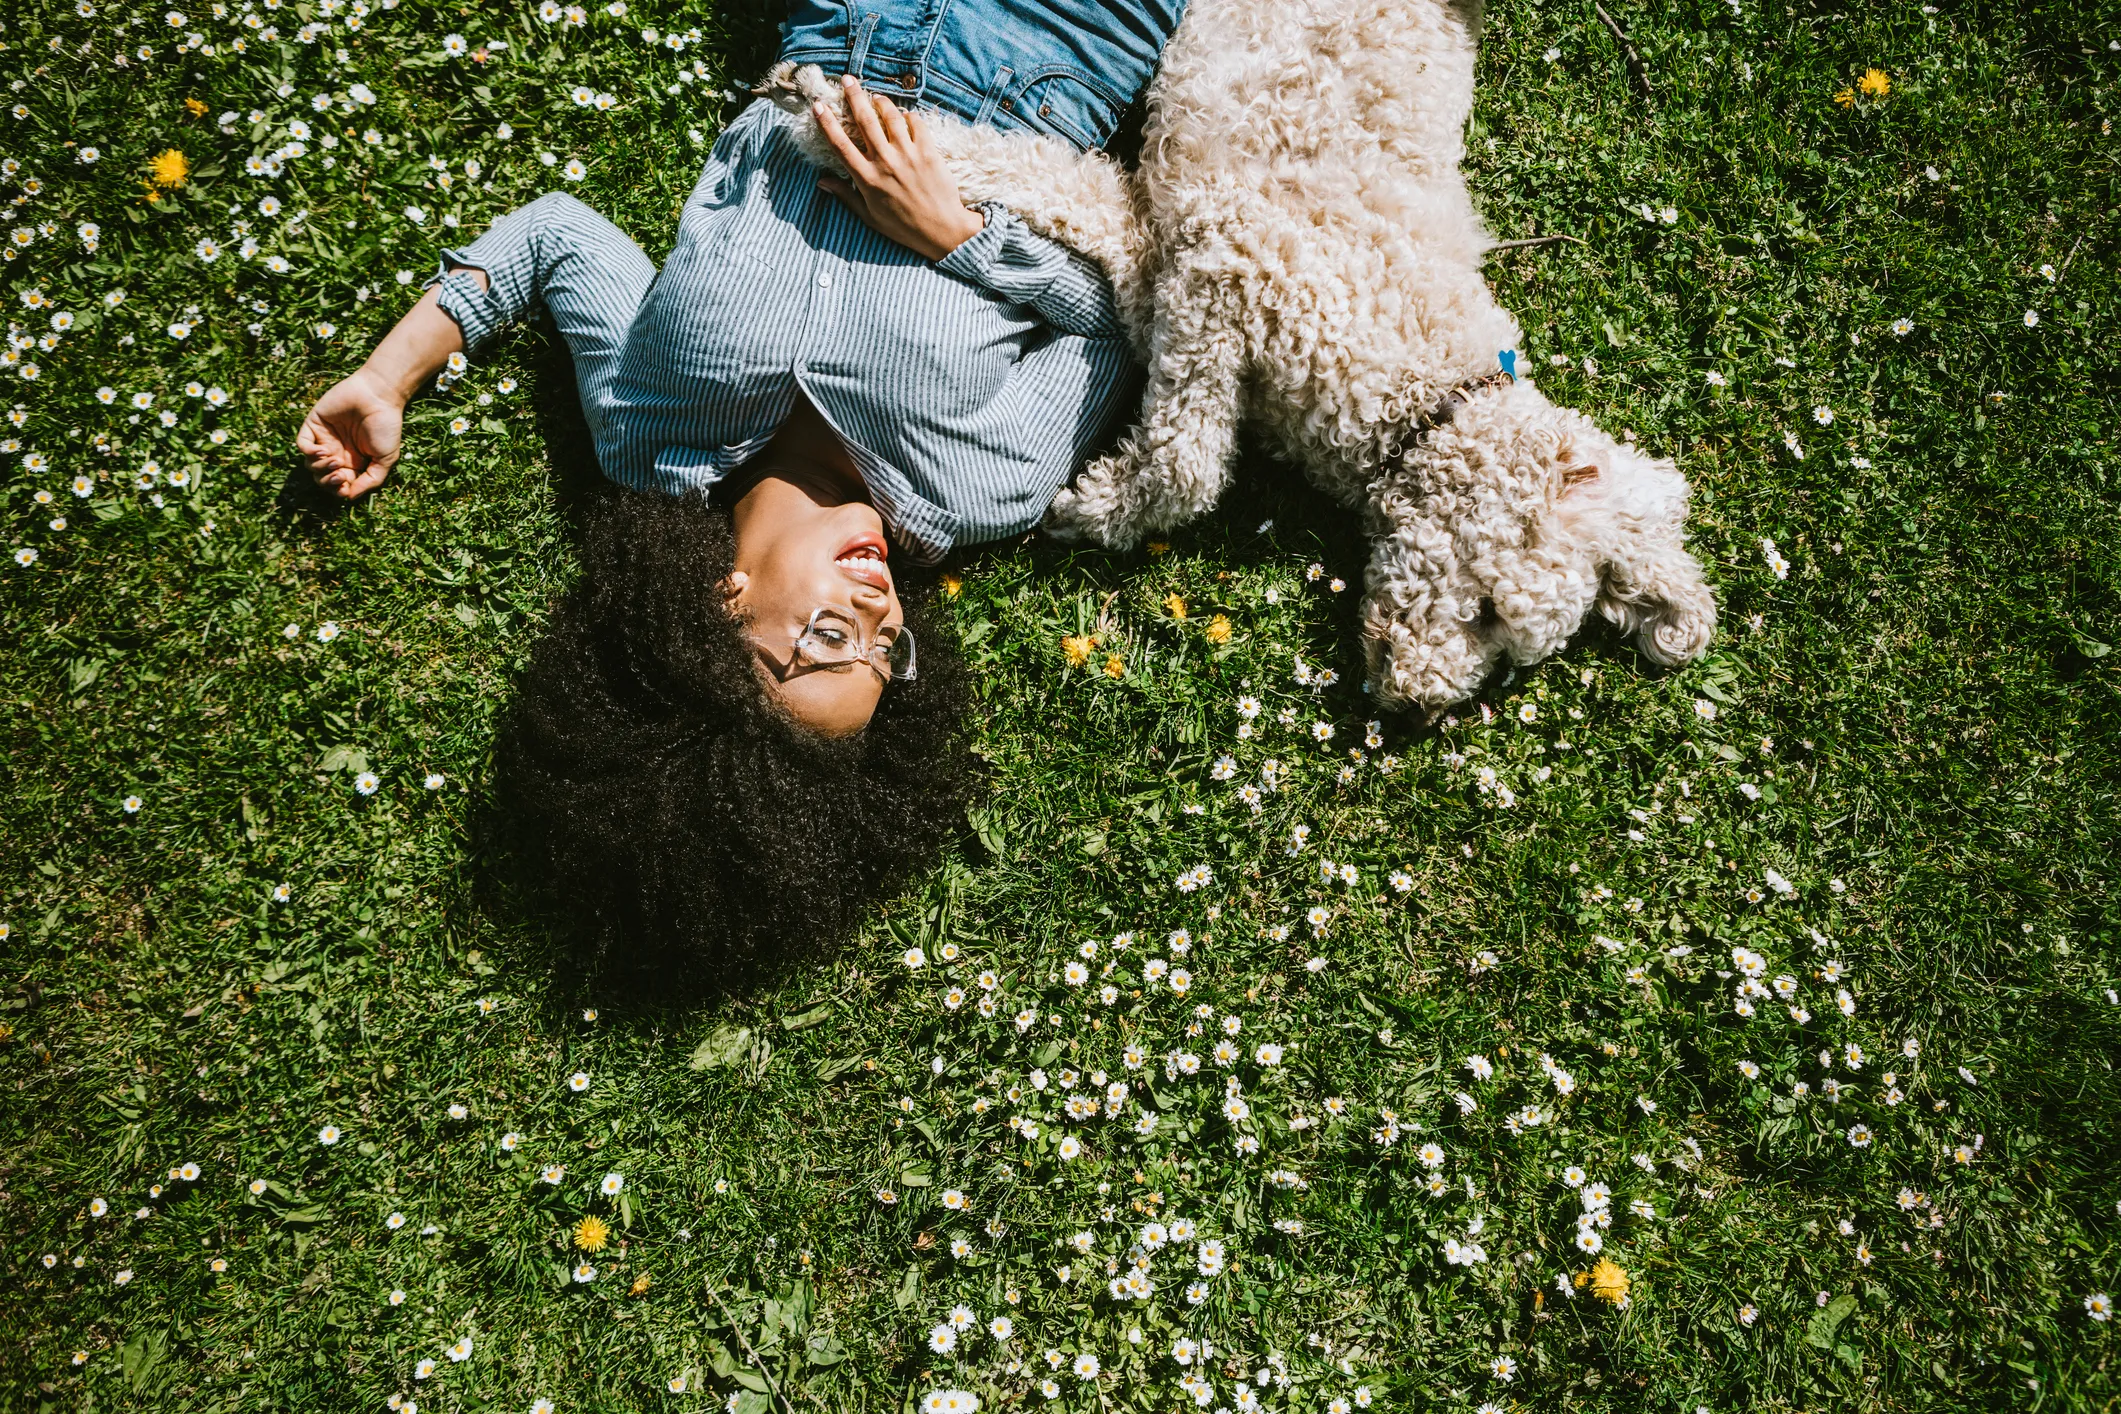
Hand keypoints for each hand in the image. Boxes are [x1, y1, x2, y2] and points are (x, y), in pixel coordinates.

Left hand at [297, 367, 404, 498]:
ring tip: (335, 460)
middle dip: (328, 481)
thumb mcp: (385, 459)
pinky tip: (323, 451)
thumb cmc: (386, 426)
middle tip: (340, 474)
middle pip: (321, 477)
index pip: (337, 484)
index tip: (345, 486)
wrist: (379, 396)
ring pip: (310, 464)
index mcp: (353, 462)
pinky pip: (302, 444)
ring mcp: (324, 439)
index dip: (338, 490)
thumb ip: (371, 480)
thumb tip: (349, 497)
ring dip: (320, 468)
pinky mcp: (314, 424)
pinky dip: (309, 452)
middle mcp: (337, 452)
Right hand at [814, 74, 984, 261]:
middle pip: (864, 121)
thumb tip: (821, 182)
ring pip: (891, 117)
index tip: (818, 105)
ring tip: (877, 97)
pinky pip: (916, 124)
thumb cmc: (903, 227)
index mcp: (866, 179)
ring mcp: (908, 156)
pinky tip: (905, 116)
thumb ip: (845, 195)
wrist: (942, 231)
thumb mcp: (869, 216)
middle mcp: (885, 163)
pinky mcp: (929, 153)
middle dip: (854, 96)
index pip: (840, 144)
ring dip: (882, 102)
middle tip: (848, 79)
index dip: (827, 123)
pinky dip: (909, 116)